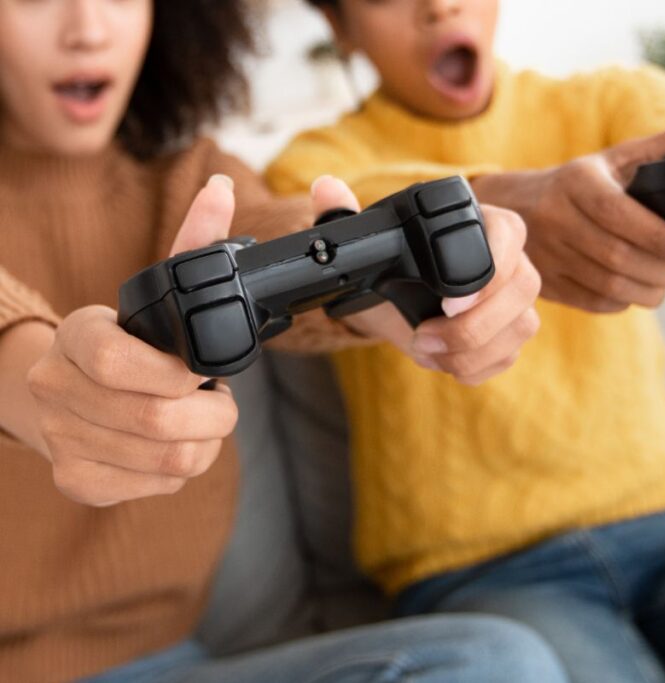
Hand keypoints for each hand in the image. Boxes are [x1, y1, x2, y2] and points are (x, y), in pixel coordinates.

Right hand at [26, 175, 239, 505]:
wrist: (66, 395)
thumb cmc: (127, 344)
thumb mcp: (154, 295)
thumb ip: (193, 246)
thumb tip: (222, 190)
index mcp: (76, 336)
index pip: (117, 362)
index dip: (175, 374)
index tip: (199, 371)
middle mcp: (55, 388)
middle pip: (157, 420)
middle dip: (212, 415)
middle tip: (216, 401)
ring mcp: (62, 438)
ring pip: (168, 460)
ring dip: (204, 443)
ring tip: (196, 420)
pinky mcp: (78, 479)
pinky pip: (158, 486)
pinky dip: (180, 470)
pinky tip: (169, 445)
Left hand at [310, 177, 540, 385]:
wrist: (397, 300)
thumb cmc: (392, 263)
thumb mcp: (366, 241)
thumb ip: (345, 214)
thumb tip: (325, 188)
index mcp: (485, 223)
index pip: (509, 234)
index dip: (491, 268)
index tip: (450, 302)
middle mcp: (511, 259)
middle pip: (523, 288)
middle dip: (475, 324)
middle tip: (427, 335)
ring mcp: (515, 300)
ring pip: (521, 326)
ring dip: (471, 350)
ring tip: (427, 350)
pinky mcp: (510, 334)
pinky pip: (509, 356)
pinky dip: (474, 367)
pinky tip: (443, 362)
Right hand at [472, 123, 664, 312]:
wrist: (513, 206)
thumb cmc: (580, 181)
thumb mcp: (620, 156)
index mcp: (578, 182)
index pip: (622, 216)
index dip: (663, 240)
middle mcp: (557, 218)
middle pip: (619, 258)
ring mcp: (549, 255)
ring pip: (610, 286)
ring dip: (650, 290)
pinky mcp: (548, 283)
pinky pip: (595, 302)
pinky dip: (625, 301)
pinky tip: (637, 287)